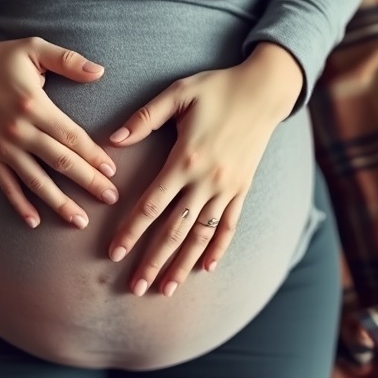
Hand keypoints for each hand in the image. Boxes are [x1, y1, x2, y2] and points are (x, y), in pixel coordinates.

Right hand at [0, 20, 118, 228]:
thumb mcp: (34, 48)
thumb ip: (68, 60)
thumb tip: (100, 71)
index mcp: (34, 105)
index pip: (71, 137)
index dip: (93, 155)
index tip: (112, 172)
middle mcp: (19, 131)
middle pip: (60, 162)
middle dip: (88, 182)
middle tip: (111, 199)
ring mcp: (3, 147)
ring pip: (36, 181)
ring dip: (59, 202)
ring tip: (80, 221)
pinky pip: (6, 185)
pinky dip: (20, 204)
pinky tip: (35, 221)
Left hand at [107, 42, 302, 296]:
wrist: (265, 90)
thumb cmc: (216, 88)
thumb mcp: (178, 93)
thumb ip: (144, 118)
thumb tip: (112, 140)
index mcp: (186, 158)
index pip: (152, 204)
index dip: (131, 231)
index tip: (115, 254)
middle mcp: (207, 180)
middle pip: (175, 230)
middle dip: (153, 261)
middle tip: (136, 288)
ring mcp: (227, 188)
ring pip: (201, 235)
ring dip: (182, 264)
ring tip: (166, 289)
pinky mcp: (243, 189)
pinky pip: (229, 225)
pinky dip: (218, 248)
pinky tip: (206, 268)